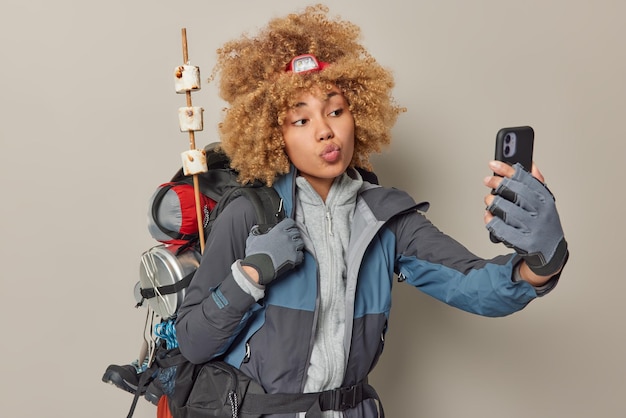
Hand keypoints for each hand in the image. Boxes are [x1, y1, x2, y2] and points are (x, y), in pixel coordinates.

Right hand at [241, 218, 303, 284]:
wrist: (258, 268)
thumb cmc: (255, 254)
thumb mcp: (252, 239)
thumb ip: (257, 231)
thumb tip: (257, 228)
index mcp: (278, 231)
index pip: (290, 222)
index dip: (289, 225)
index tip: (288, 228)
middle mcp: (286, 237)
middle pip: (296, 232)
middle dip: (293, 235)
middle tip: (289, 239)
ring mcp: (292, 248)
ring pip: (301, 242)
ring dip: (297, 245)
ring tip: (291, 248)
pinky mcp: (294, 258)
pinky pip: (301, 254)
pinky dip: (298, 255)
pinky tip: (292, 257)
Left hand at [483, 161, 567, 277]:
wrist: (551, 251)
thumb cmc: (544, 222)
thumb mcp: (545, 201)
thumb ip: (536, 182)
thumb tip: (529, 163)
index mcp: (545, 199)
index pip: (525, 179)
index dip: (507, 170)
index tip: (493, 164)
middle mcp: (540, 213)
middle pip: (515, 192)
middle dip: (497, 184)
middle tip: (487, 180)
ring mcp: (532, 228)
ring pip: (505, 209)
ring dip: (492, 203)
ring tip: (489, 201)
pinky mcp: (522, 242)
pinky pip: (500, 228)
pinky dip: (490, 220)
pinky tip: (489, 216)